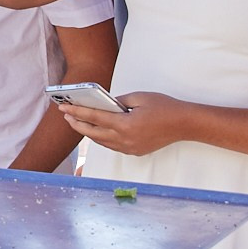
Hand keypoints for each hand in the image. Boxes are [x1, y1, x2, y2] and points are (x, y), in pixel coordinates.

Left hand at [57, 89, 183, 155]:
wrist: (183, 124)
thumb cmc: (164, 107)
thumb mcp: (139, 97)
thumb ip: (119, 101)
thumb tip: (105, 105)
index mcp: (125, 124)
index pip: (94, 118)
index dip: (77, 112)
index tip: (64, 107)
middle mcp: (124, 139)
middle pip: (93, 133)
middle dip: (77, 124)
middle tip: (66, 116)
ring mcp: (129, 148)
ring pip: (101, 142)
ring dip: (88, 133)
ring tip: (78, 123)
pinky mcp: (134, 151)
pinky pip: (112, 146)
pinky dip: (102, 138)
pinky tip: (97, 131)